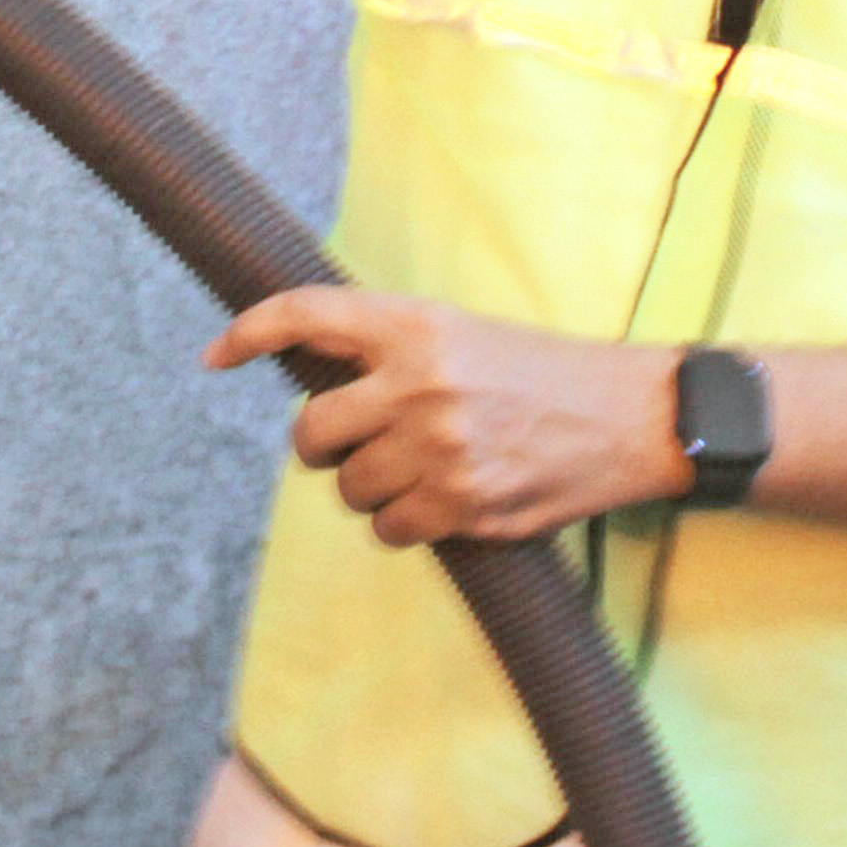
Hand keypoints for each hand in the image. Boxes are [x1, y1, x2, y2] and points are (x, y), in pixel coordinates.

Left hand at [210, 288, 690, 546]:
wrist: (630, 417)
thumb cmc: (538, 372)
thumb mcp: (462, 332)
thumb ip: (389, 349)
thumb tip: (309, 379)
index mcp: (417, 325)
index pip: (307, 315)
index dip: (249, 332)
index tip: (215, 355)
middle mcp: (421, 383)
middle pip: (312, 432)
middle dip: (322, 445)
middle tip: (355, 442)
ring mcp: (441, 449)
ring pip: (350, 489)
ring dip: (371, 488)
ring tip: (420, 469)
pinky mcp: (465, 506)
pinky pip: (390, 531)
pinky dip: (405, 525)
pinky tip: (442, 502)